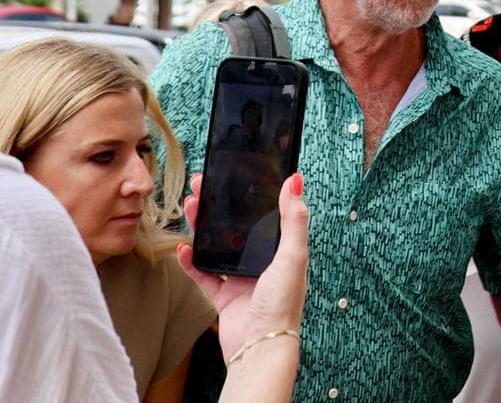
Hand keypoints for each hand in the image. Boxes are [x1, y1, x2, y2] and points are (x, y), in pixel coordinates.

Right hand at [176, 172, 309, 361]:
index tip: (233, 176)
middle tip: (201, 186)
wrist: (259, 344)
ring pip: (217, 247)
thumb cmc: (283, 302)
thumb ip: (293, 218)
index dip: (248, 195)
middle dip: (218, 206)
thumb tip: (295, 181)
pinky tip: (183, 247)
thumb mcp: (292, 254)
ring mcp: (241, 279)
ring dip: (203, 227)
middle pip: (236, 228)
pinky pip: (203, 274)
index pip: (264, 215)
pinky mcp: (223, 296)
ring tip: (191, 206)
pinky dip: (191, 261)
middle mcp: (262, 263)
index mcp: (282, 251)